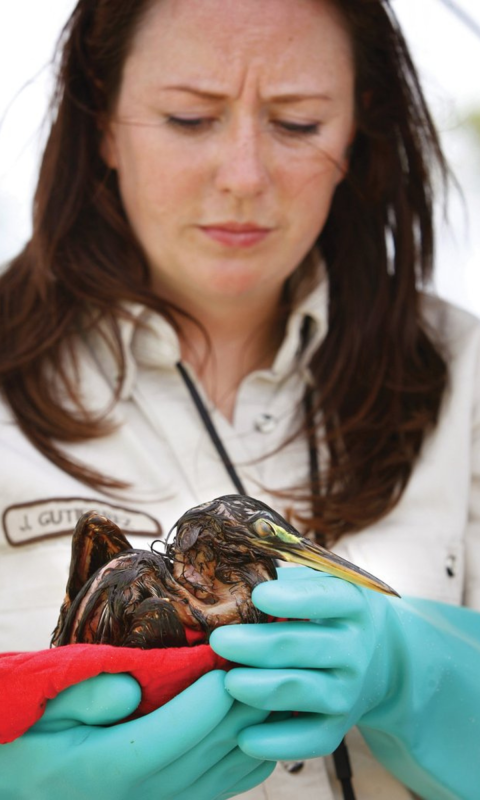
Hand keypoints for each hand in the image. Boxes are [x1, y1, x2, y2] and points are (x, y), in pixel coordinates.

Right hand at [0, 670, 274, 799]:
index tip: (231, 650)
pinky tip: (250, 707)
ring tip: (259, 669)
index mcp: (112, 769)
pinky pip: (235, 781)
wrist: (28, 785)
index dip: (216, 688)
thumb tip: (133, 689)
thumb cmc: (34, 736)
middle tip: (258, 648)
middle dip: (247, 693)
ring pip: (238, 764)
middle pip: (220, 743)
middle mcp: (148, 797)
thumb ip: (86, 695)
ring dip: (256, 716)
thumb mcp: (46, 706)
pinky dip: (254, 743)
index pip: (185, 729)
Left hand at [210, 568, 393, 760]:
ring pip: (301, 691)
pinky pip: (308, 739)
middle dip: (256, 645)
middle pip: (301, 646)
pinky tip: (243, 738)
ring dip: (261, 689)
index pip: (325, 598)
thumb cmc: (327, 610)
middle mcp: (355, 648)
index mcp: (352, 603)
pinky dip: (276, 743)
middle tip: (218, 640)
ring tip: (226, 682)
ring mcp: (349, 690)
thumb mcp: (320, 583)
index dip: (292, 599)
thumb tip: (227, 579)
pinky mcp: (338, 728)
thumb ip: (283, 580)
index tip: (258, 596)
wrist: (380, 657)